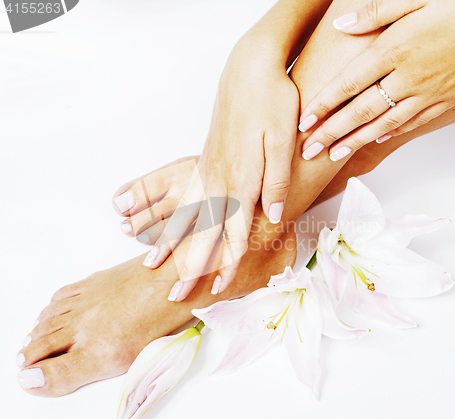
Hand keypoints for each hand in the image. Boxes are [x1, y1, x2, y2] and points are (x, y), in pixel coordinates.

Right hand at [143, 36, 299, 301]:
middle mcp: (220, 179)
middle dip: (190, 266)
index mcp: (242, 179)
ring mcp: (208, 170)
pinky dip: (172, 216)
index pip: (235, 231)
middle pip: (203, 232)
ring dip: (171, 243)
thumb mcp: (284, 140)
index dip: (229, 263)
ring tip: (153, 264)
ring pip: (186, 216)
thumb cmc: (272, 102)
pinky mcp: (204, 161)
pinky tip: (164, 223)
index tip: (219, 290)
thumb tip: (275, 215)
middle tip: (175, 294)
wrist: (251, 71)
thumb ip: (277, 181)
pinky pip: (184, 196)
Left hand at [298, 0, 454, 160]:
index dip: (323, 104)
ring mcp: (427, 93)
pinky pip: (412, 122)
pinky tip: (375, 140)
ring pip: (383, 124)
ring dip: (356, 141)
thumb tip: (341, 25)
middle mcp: (408, 77)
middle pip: (360, 111)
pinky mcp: (445, 100)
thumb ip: (376, 12)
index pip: (349, 83)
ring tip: (334, 155)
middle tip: (308, 150)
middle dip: (331, 133)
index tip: (303, 121)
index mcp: (396, 49)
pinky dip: (390, 133)